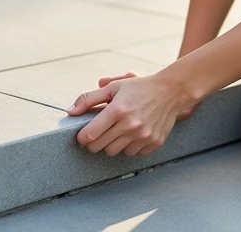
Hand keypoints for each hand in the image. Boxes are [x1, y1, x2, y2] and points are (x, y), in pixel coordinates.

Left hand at [67, 73, 196, 156]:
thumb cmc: (139, 88)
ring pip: (115, 152)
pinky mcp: (154, 142)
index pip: (89, 135)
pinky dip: (130, 146)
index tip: (83, 134)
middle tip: (99, 132)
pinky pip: (133, 153)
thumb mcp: (113, 88)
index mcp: (117, 110)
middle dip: (95, 142)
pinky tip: (134, 133)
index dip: (82, 137)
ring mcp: (143, 135)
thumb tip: (70, 112)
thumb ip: (89, 99)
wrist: (170, 91)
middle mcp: (130, 125)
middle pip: (99, 147)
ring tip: (119, 130)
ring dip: (113, 144)